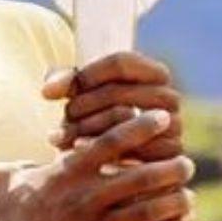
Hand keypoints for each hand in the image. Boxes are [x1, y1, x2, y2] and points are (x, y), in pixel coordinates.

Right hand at [0, 112, 193, 220]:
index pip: (110, 141)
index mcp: (65, 173)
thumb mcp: (2, 181)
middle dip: (168, 165)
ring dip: (174, 197)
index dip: (140, 126)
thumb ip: (20, 163)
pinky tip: (184, 218)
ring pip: (148, 209)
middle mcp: (85, 198)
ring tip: (189, 190)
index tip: (161, 117)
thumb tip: (28, 158)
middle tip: (185, 160)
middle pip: (140, 175)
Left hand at [43, 52, 183, 161]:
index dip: (87, 74)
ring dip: (87, 127)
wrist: (108, 158)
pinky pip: (132, 150)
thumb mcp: (77, 94)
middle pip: (120, 92)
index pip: (120, 62)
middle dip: (84, 104)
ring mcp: (173, 128)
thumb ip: (62, 82)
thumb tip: (48, 90)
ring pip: (125, 120)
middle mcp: (170, 98)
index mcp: (155, 73)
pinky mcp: (168, 158)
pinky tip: (76, 151)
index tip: (66, 89)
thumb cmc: (92, 115)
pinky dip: (100, 149)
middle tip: (64, 115)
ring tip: (62, 135)